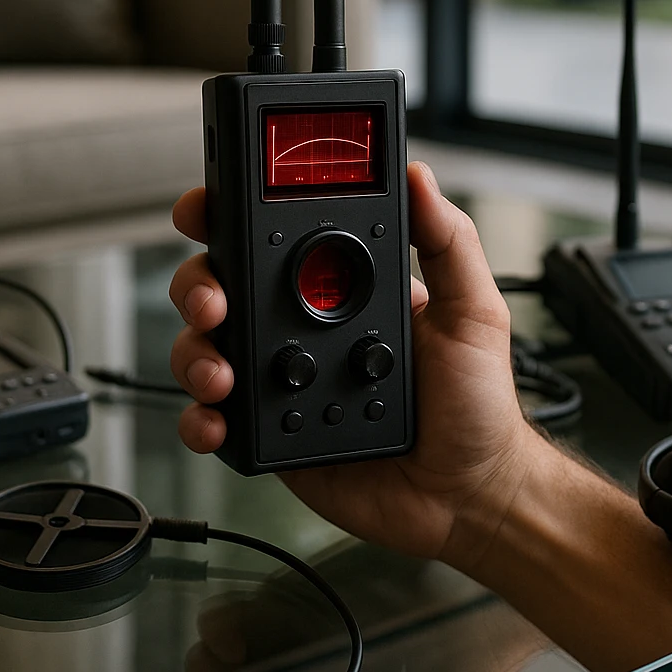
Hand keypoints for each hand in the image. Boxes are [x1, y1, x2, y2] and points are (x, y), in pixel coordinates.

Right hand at [167, 161, 542, 562]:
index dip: (228, 218)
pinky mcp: (268, 434)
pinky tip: (216, 420)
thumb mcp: (473, 312)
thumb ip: (449, 241)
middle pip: (220, 287)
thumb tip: (421, 177)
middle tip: (214, 301)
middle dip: (198, 284)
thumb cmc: (476, 405)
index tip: (207, 209)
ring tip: (221, 372)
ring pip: (205, 349)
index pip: (270, 238)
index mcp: (338, 291)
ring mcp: (278, 382)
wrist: (469, 495)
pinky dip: (200, 418)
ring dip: (195, 352)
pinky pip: (214, 420)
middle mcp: (298, 330)